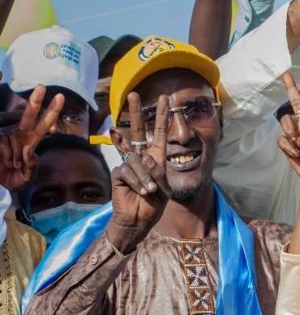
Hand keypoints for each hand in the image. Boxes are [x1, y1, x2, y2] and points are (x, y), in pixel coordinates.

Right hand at [0, 84, 62, 191]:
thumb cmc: (14, 179)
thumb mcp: (26, 178)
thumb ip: (32, 166)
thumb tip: (28, 151)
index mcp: (31, 142)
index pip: (44, 125)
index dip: (52, 112)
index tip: (60, 97)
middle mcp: (20, 135)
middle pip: (30, 116)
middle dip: (36, 101)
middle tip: (42, 87)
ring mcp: (7, 135)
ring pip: (14, 138)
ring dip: (14, 156)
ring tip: (13, 166)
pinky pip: (4, 143)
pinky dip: (6, 154)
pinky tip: (6, 162)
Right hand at [105, 93, 170, 254]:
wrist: (138, 220)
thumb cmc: (153, 204)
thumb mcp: (164, 188)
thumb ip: (158, 173)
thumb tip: (145, 158)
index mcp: (156, 158)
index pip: (158, 133)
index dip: (162, 117)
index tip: (165, 99)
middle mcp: (141, 157)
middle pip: (136, 131)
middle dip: (135, 112)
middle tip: (133, 94)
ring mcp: (128, 164)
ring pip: (135, 159)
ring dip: (145, 176)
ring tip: (150, 191)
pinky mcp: (118, 173)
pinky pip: (127, 171)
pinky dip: (137, 182)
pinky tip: (139, 191)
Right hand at [278, 73, 299, 189]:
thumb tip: (298, 140)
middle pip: (297, 103)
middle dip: (291, 88)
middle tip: (286, 74)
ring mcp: (296, 134)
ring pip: (286, 121)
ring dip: (289, 129)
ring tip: (296, 143)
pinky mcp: (288, 145)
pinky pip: (282, 139)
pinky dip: (287, 146)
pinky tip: (295, 154)